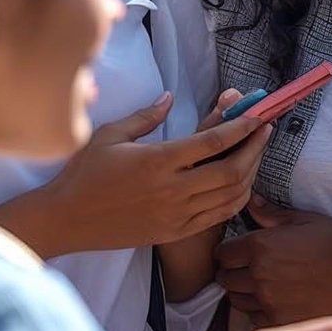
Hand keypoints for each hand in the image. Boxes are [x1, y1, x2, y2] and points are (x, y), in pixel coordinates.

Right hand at [27, 89, 272, 255]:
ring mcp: (176, 215)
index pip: (212, 142)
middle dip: (255, 148)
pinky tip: (241, 182)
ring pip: (231, 196)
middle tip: (265, 129)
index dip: (241, 127)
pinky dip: (237, 198)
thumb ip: (146, 117)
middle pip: (231, 170)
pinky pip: (218, 216)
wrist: (66, 220)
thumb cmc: (84, 174)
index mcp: (158, 162)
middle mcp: (172, 190)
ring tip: (256, 152)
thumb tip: (169, 97)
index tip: (257, 114)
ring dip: (251, 172)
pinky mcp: (175, 232)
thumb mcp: (111, 135)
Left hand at [214, 196, 331, 325]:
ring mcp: (267, 300)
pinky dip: (257, 310)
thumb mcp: (303, 219)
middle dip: (231, 272)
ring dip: (242, 292)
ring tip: (260, 284)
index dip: (227, 251)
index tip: (237, 252)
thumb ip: (271, 214)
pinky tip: (272, 299)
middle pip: (224, 278)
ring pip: (235, 299)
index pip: (221, 253)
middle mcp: (258, 274)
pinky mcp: (279, 319)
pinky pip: (253, 317)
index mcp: (259, 245)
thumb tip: (252, 202)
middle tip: (247, 268)